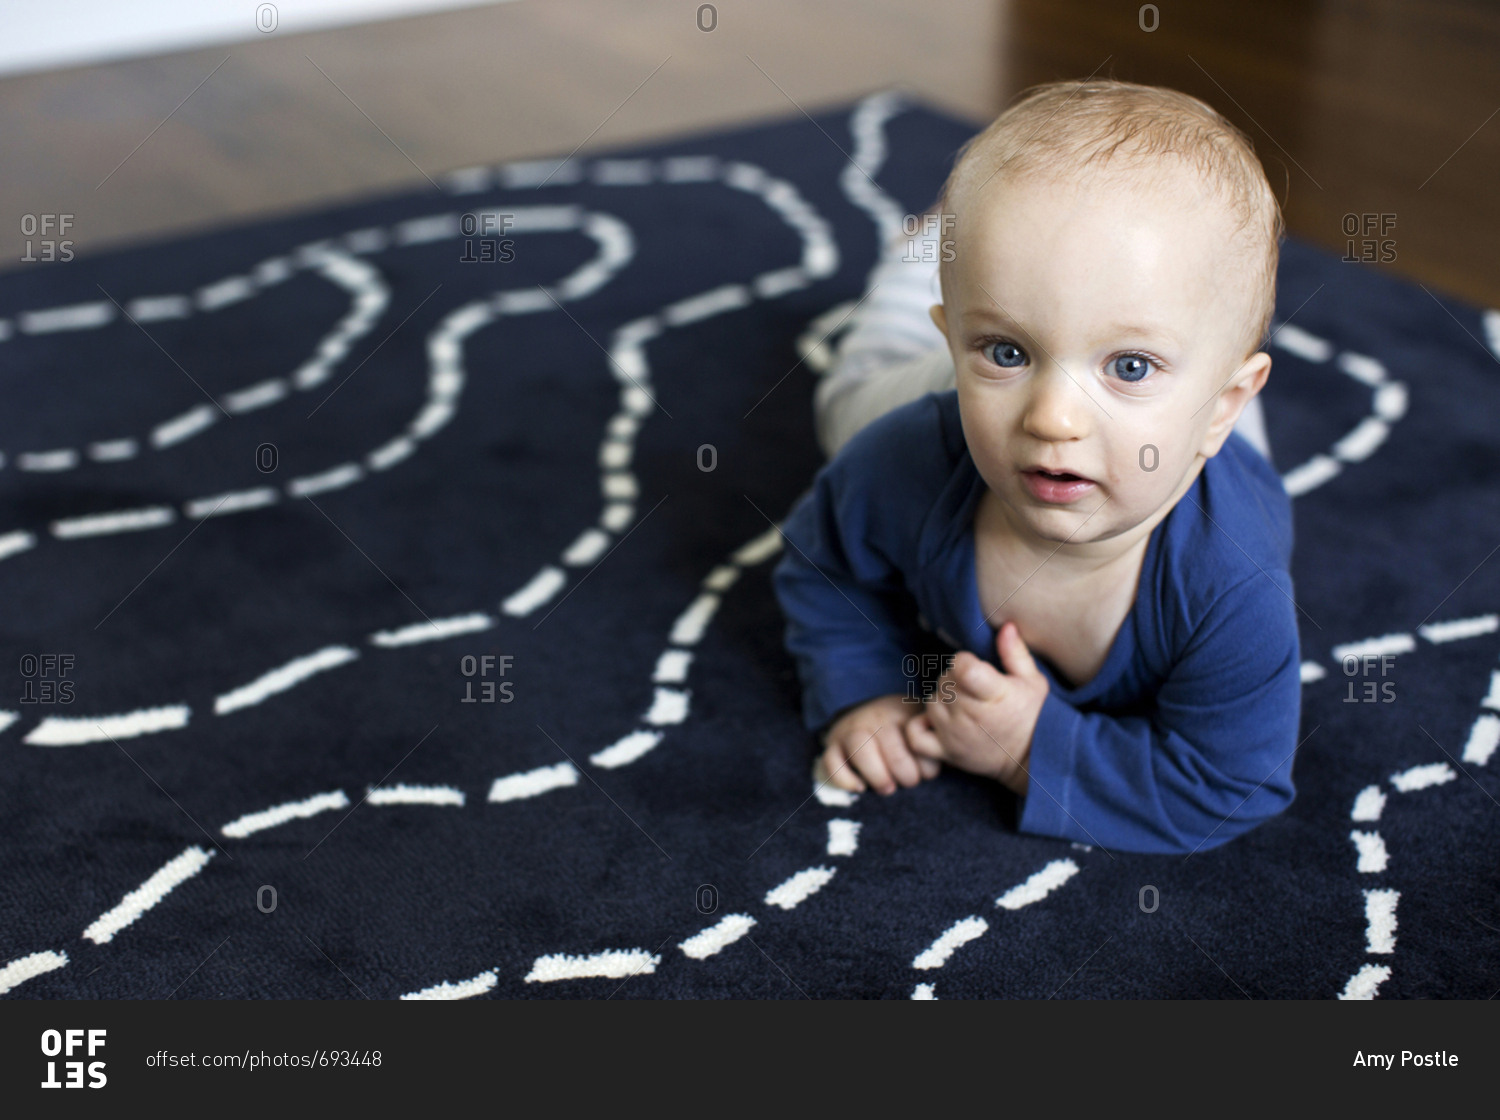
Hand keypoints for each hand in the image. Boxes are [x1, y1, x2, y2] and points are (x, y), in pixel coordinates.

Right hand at [820, 693, 940, 795]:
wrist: (861, 706)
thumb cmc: (901, 727)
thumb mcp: (920, 723)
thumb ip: (933, 740)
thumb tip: (955, 760)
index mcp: (901, 712)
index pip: (916, 740)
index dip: (926, 765)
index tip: (927, 773)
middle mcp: (875, 718)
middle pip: (890, 744)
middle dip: (904, 772)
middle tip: (908, 783)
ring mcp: (851, 730)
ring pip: (860, 749)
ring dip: (877, 774)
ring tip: (887, 788)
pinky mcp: (833, 745)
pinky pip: (831, 761)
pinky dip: (844, 778)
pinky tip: (860, 788)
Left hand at [904, 621, 1048, 793]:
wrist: (1032, 758)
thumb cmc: (1034, 715)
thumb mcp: (1033, 681)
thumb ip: (1015, 653)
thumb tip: (1005, 626)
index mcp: (995, 696)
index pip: (963, 669)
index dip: (964, 661)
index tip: (975, 667)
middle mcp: (972, 716)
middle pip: (944, 682)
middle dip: (955, 679)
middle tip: (973, 688)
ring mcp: (956, 736)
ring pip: (931, 703)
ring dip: (942, 699)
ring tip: (963, 704)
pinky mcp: (946, 753)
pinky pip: (916, 735)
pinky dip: (920, 725)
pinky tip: (937, 720)